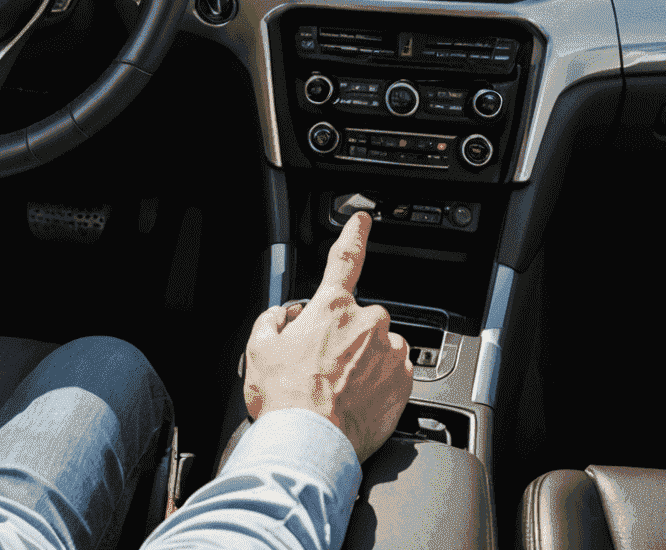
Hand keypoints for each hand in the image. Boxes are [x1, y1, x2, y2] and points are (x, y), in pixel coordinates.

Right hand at [241, 212, 412, 462]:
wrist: (310, 445)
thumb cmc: (284, 398)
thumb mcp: (260, 348)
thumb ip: (273, 320)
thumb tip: (286, 316)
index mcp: (331, 308)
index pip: (345, 259)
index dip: (354, 234)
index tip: (363, 220)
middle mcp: (367, 324)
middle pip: (360, 318)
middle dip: (346, 335)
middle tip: (326, 366)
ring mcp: (390, 354)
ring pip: (380, 347)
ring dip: (366, 360)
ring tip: (342, 390)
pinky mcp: (405, 385)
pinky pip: (395, 374)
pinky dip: (380, 385)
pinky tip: (358, 402)